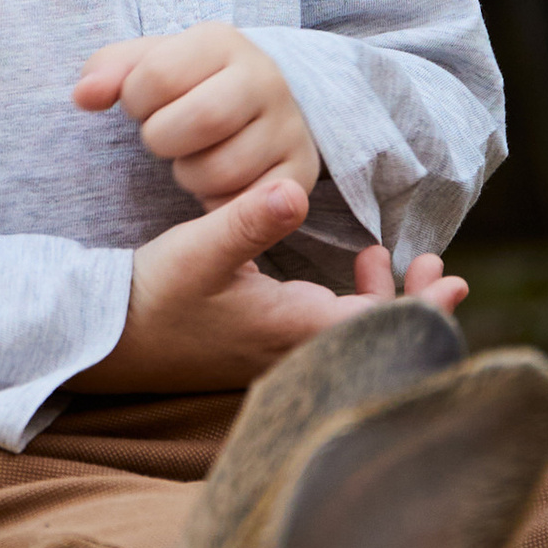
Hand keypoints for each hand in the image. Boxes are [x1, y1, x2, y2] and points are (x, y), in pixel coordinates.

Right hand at [69, 172, 468, 394]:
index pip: (380, 331)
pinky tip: (346, 272)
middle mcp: (293, 355)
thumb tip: (294, 190)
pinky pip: (329, 335)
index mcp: (291, 333)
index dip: (422, 308)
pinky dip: (350, 307)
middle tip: (432, 265)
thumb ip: (248, 219)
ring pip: (353, 337)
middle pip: (377, 340)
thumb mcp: (197, 249)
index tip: (446, 276)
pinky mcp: (263, 351)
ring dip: (380, 302)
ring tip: (386, 259)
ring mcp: (279, 358)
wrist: (100, 338)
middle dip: (412, 303)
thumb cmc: (149, 296)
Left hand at [73, 22, 321, 205]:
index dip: (134, 100)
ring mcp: (289, 125)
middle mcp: (265, 78)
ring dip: (190, 174)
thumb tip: (84, 96)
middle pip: (200, 119)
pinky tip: (218, 182)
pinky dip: (217, 201)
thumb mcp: (148, 65)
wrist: (256, 108)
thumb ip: (107, 72)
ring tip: (195, 157)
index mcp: (222, 41)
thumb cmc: (189, 87)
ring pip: (221, 169)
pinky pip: (246, 204)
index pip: (157, 74)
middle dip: (163, 138)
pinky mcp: (300, 172)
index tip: (144, 104)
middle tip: (167, 137)